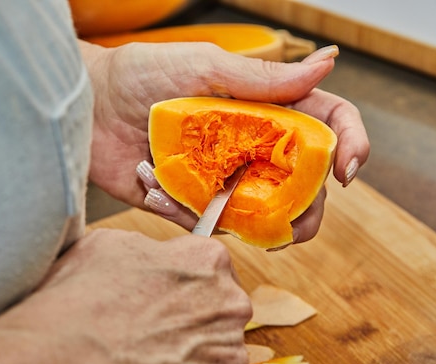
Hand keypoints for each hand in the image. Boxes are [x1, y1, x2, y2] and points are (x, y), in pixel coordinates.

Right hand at [0, 229, 250, 363]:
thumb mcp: (108, 246)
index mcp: (208, 260)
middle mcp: (230, 305)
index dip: (185, 281)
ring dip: (192, 357)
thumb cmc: (84, 304)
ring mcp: (229, 354)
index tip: (169, 294)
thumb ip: (148, 248)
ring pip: (217, 354)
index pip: (211, 266)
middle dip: (194, 320)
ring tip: (151, 363)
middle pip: (220, 311)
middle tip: (157, 333)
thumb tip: (152, 257)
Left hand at [80, 41, 369, 243]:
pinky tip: (161, 192)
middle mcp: (253, 149)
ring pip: (270, 215)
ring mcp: (226, 180)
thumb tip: (328, 64)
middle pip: (306, 183)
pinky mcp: (194, 205)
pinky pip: (215, 225)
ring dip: (271, 228)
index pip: (326, 126)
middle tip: (299, 220)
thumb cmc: (141, 75)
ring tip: (247, 221)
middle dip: (313, 206)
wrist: (86, 107)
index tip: (348, 168)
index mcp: (266, 111)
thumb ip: (265, 79)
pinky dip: (202, 221)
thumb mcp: (207, 67)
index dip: (350, 144)